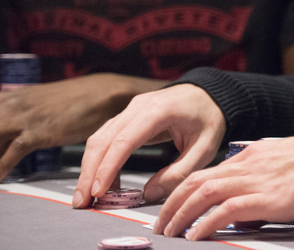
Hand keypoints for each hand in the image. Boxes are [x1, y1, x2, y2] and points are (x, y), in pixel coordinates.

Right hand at [73, 84, 225, 209]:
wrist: (209, 93)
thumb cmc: (208, 117)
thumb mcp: (205, 148)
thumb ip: (179, 172)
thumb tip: (149, 193)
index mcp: (159, 111)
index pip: (124, 140)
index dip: (108, 167)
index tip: (98, 191)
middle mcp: (138, 106)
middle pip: (104, 140)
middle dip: (90, 172)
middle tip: (82, 201)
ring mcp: (130, 109)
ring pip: (100, 139)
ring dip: (90, 168)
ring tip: (88, 197)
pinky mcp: (128, 117)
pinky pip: (107, 138)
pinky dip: (100, 160)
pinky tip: (103, 182)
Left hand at [156, 133, 293, 239]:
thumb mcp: (284, 163)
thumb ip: (261, 179)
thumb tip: (245, 208)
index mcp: (252, 154)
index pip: (208, 172)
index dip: (183, 191)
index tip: (172, 208)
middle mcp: (249, 163)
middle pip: (197, 181)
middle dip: (172, 204)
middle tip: (161, 225)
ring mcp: (258, 179)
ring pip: (205, 192)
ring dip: (181, 214)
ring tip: (171, 233)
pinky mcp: (269, 197)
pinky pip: (227, 210)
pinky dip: (206, 223)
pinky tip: (197, 236)